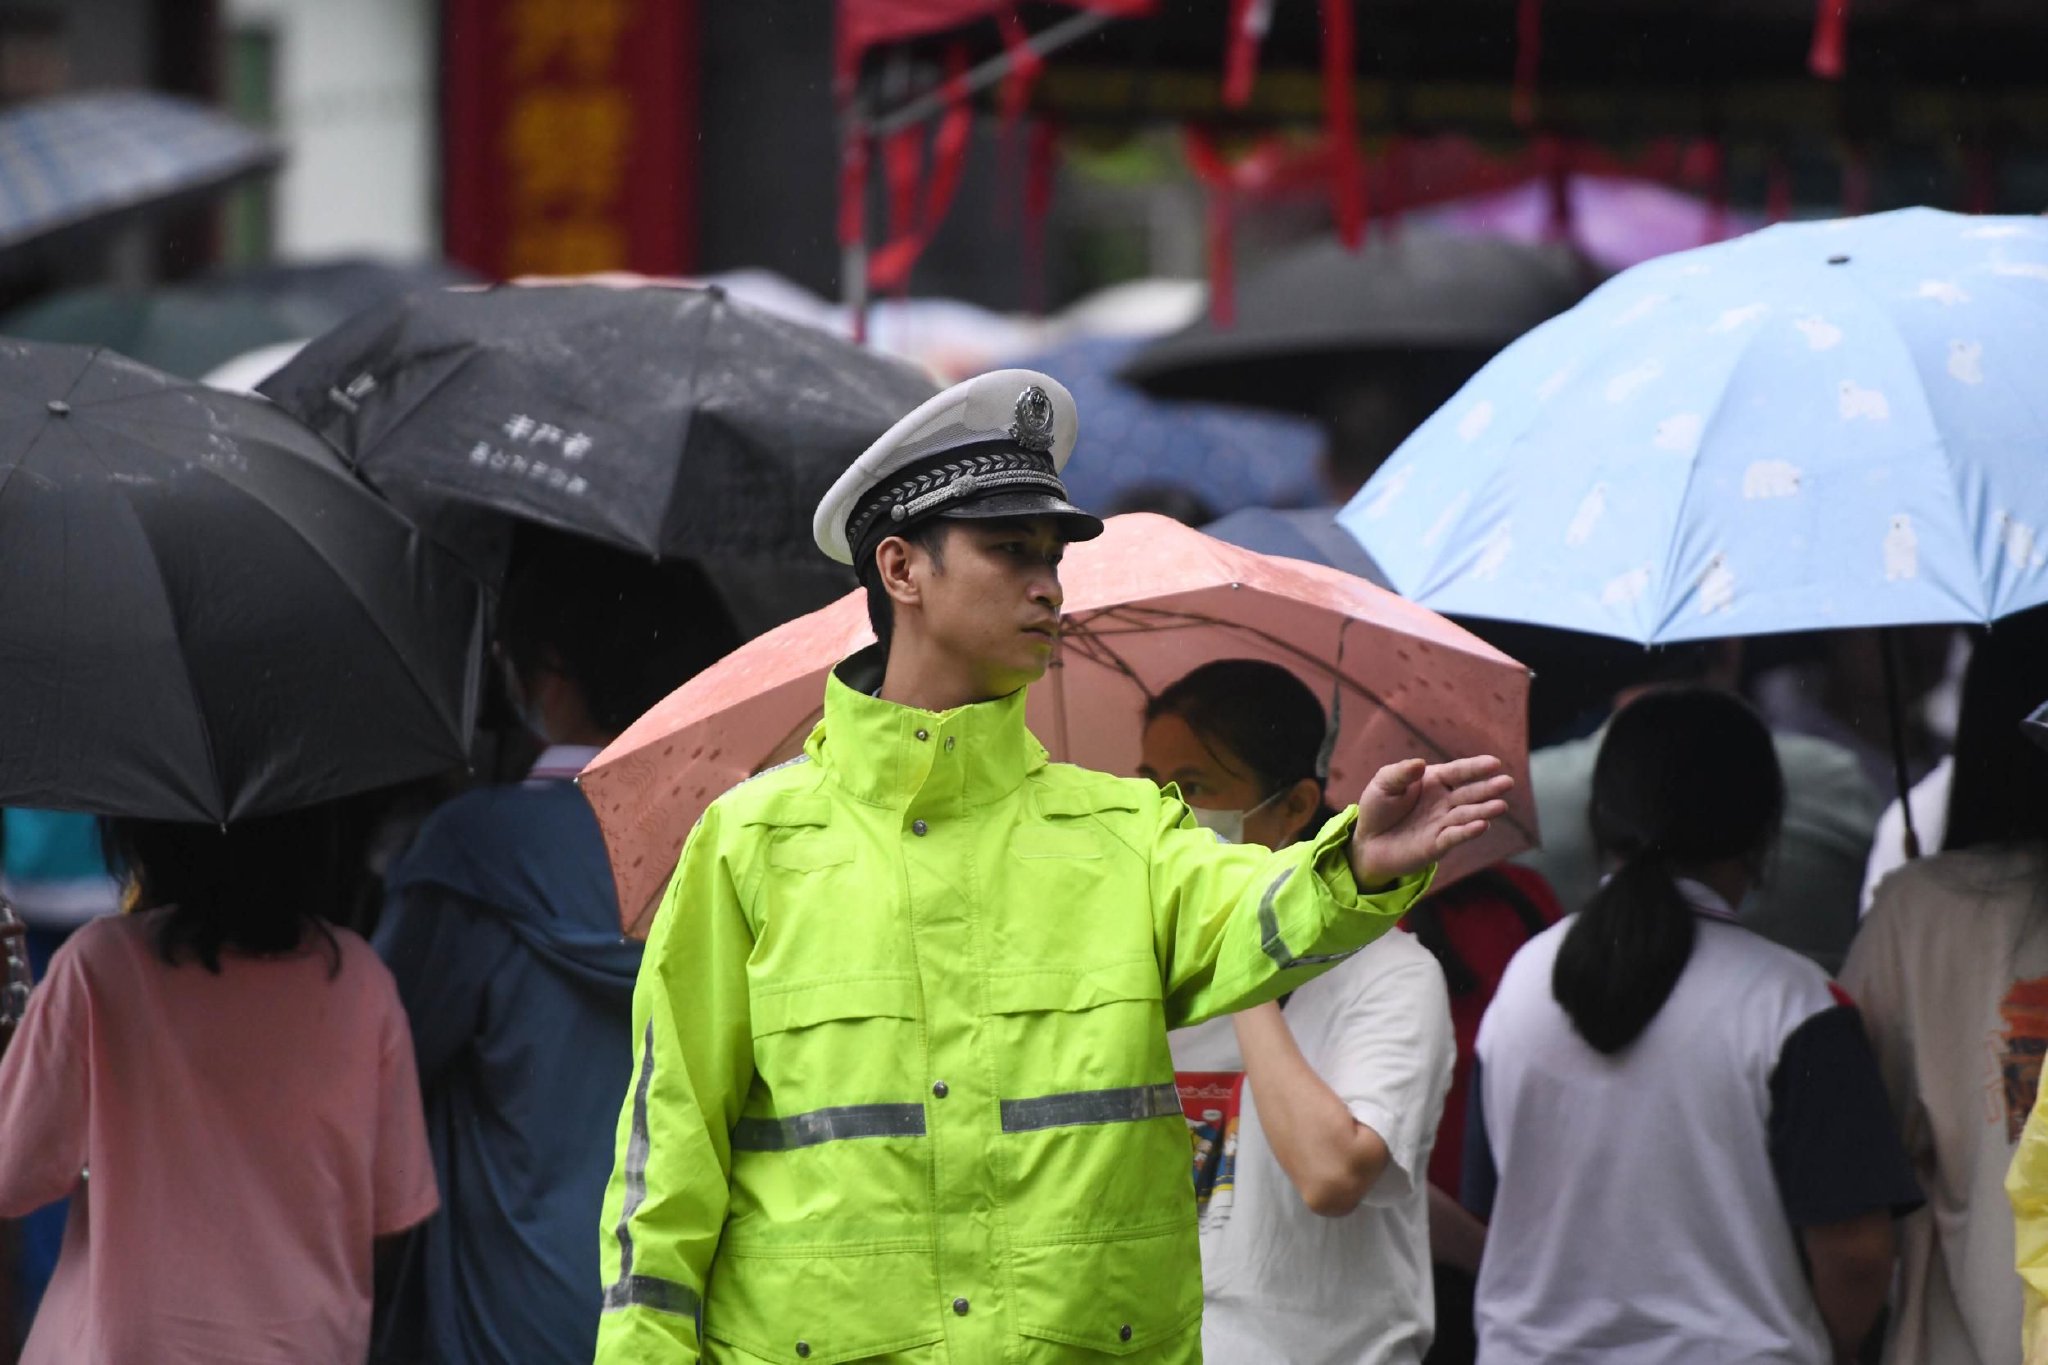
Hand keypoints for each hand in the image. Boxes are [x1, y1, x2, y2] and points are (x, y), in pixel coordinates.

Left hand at [1349, 755, 1512, 887]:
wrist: (1367, 842)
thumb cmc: (1378, 808)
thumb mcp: (1383, 783)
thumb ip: (1400, 773)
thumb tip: (1421, 764)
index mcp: (1434, 781)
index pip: (1458, 772)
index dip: (1476, 767)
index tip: (1494, 763)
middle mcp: (1444, 801)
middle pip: (1469, 793)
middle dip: (1488, 788)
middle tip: (1507, 782)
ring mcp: (1443, 823)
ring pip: (1467, 815)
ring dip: (1484, 811)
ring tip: (1501, 806)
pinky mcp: (1437, 845)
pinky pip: (1454, 837)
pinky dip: (1468, 832)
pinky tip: (1482, 826)